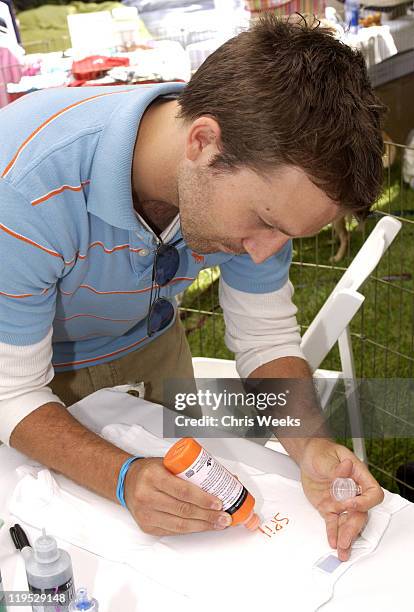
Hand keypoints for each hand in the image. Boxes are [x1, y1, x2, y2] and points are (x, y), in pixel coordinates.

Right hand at [124, 457, 231, 535]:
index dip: (203, 499)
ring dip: (203, 525)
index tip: (219, 502)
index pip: (182, 490)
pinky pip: (173, 531)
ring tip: (219, 524)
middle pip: (183, 510)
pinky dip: (191, 529)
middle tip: (225, 517)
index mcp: (153, 476)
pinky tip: (203, 526)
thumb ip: (194, 470)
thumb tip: (226, 478)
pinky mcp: (147, 526)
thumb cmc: (151, 470)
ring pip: (179, 524)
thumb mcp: (169, 463)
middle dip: (208, 515)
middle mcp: (147, 495)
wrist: (127, 481)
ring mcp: (146, 513)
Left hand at [299, 439, 383, 560]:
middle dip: (353, 528)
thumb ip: (336, 468)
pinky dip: (333, 533)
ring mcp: (341, 502)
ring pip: (348, 522)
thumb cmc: (322, 453)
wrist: (308, 457)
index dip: (364, 502)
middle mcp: (353, 492)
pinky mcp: (330, 508)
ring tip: (343, 550)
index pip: (372, 493)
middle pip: (360, 513)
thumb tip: (346, 468)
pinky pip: (333, 523)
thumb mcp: (327, 458)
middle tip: (346, 540)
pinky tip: (333, 542)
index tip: (351, 505)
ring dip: (346, 537)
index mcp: (358, 477)